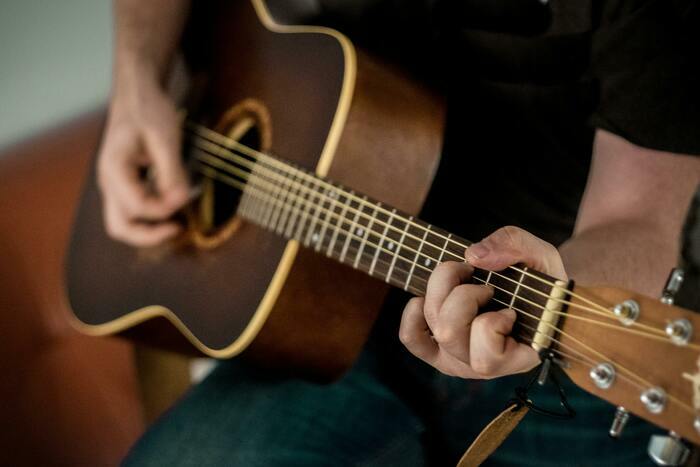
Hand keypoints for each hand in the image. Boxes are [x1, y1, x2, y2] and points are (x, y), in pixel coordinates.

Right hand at [97, 73, 189, 246]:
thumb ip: (172, 171)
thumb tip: (181, 200)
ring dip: (150, 228)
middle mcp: (109, 182)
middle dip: (150, 235)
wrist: (137, 94)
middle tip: (179, 229)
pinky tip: (173, 206)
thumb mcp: (165, 138)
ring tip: (178, 221)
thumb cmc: (148, 110)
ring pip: (124, 223)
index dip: (165, 209)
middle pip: (120, 228)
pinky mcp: (125, 185)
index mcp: (114, 170)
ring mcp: (115, 185)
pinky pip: (134, 211)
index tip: (186, 196)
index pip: (138, 207)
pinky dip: (152, 216)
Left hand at [399, 226, 566, 378]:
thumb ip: (515, 247)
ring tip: (465, 280)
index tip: (510, 308)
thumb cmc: (542, 281)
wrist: (534, 294)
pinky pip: (411, 337)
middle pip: (449, 333)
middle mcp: (482, 366)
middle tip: (486, 285)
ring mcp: (457, 358)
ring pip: (433, 327)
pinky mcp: (437, 348)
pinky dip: (413, 313)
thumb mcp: (541, 256)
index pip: (487, 358)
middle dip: (464, 295)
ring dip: (443, 292)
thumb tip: (474, 256)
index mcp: (516, 359)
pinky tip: (429, 296)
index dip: (493, 323)